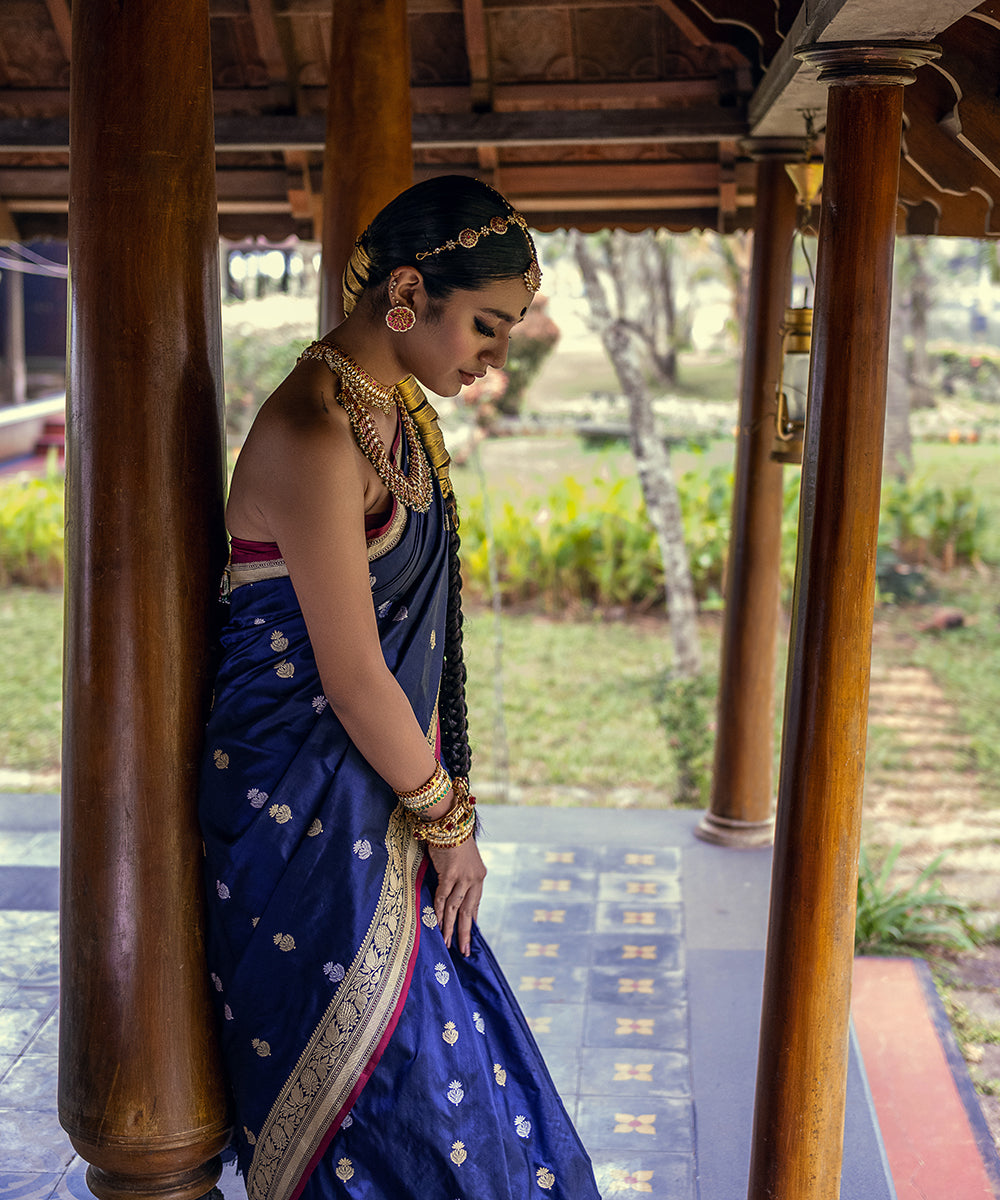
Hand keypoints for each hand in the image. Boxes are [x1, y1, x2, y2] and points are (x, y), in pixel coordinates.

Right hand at [428, 838, 486, 956]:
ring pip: (456, 908)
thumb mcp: (461, 860)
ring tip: (447, 943)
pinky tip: (438, 924)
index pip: (476, 903)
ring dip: (450, 927)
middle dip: (465, 933)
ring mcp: (462, 877)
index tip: (471, 935)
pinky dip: (440, 912)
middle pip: (469, 911)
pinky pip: (444, 899)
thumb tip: (451, 893)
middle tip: (463, 951)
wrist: (448, 822)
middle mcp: (474, 879)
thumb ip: (459, 877)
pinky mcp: (449, 874)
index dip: (473, 920)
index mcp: (479, 876)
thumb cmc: (451, 839)